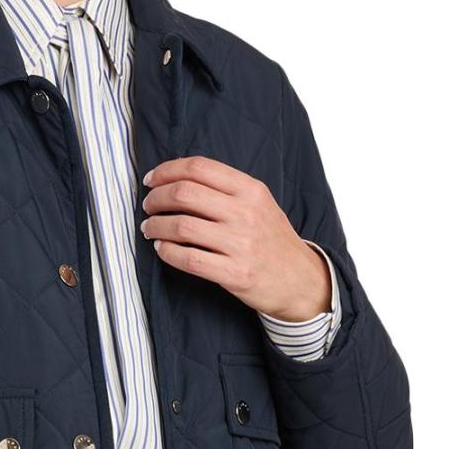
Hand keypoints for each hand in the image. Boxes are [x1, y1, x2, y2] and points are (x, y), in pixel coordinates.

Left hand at [141, 157, 331, 321]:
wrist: (300, 280)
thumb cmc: (272, 240)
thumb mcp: (259, 203)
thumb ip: (226, 189)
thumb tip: (180, 179)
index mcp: (250, 190)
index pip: (199, 168)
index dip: (168, 171)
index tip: (152, 180)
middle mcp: (245, 213)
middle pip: (185, 194)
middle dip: (156, 198)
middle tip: (148, 205)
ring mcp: (240, 244)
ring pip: (182, 227)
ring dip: (156, 226)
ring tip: (149, 228)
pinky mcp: (234, 274)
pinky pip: (190, 259)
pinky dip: (168, 252)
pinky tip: (161, 249)